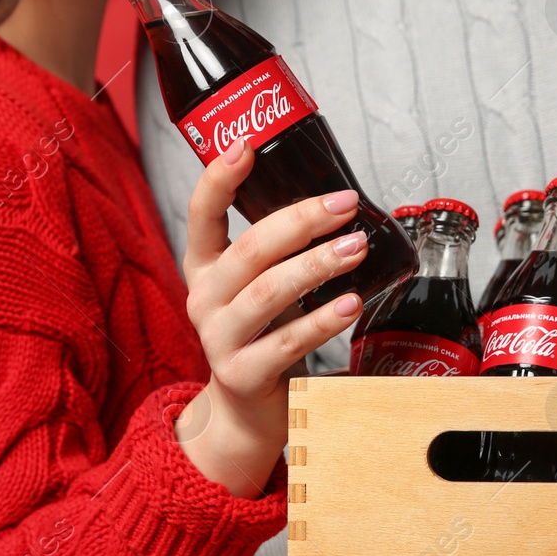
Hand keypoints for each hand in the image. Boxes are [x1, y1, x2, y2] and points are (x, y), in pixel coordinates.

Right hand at [176, 137, 369, 495]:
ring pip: (267, 292)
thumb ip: (278, 250)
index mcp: (204, 267)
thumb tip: (335, 201)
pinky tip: (350, 304)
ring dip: (317, 265)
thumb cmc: (264, 334)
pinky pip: (286, 342)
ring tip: (356, 248)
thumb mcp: (258, 285)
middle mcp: (204, 299)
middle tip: (345, 204)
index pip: (200, 214)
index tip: (246, 145)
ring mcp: (219, 339)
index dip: (219, 178)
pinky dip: (322, 321)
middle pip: (248, 249)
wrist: (247, 410)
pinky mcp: (243, 375)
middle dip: (301, 220)